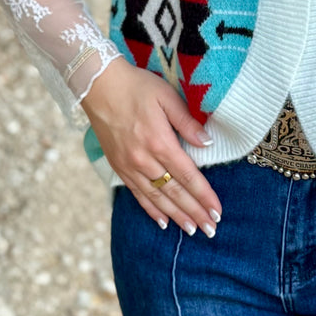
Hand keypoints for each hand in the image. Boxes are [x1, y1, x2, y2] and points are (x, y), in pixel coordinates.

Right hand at [81, 57, 220, 237]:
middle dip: (195, 212)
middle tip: (211, 230)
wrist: (98, 85)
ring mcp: (129, 165)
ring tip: (192, 230)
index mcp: (160, 142)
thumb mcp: (167, 97)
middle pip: (175, 192)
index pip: (188, 176)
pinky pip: (137, 193)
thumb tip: (208, 143)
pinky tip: (162, 221)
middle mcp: (144, 159)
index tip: (217, 212)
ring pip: (157, 198)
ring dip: (176, 216)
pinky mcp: (118, 166)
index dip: (204, 196)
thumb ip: (188, 122)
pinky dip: (151, 210)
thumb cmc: (137, 87)